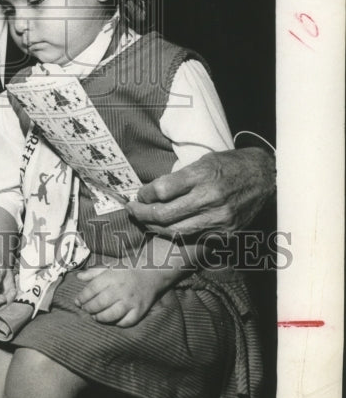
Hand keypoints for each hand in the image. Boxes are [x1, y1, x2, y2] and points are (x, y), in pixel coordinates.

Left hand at [74, 264, 174, 327]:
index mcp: (111, 276)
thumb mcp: (110, 266)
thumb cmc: (128, 268)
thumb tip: (78, 277)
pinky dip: (117, 323)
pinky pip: (126, 322)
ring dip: (100, 318)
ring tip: (95, 316)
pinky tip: (112, 320)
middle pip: (99, 303)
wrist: (153, 272)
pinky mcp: (140, 310)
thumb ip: (94, 272)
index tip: (77, 301)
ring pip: (111, 315)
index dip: (82, 297)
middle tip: (85, 309)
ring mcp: (131, 301)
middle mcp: (120, 289)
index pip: (91, 289)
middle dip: (89, 308)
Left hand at [128, 148, 275, 236]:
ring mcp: (219, 218)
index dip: (144, 194)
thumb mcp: (203, 161)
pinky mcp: (226, 231)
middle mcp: (210, 198)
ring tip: (145, 222)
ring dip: (155, 228)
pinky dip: (177, 234)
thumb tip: (153, 191)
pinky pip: (194, 237)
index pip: (161, 190)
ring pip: (176, 231)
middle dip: (142, 214)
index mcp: (202, 175)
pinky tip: (167, 228)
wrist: (265, 177)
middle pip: (164, 214)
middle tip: (132, 210)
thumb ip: (180, 178)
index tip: (138, 194)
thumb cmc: (230, 164)